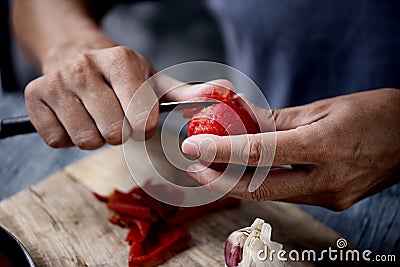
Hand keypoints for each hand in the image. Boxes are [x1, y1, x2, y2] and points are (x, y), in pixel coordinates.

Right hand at [26, 45, 228, 149]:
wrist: (76, 54)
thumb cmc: (122, 77)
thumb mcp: (155, 82)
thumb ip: (188, 94)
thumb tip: (225, 93)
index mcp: (122, 60)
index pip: (141, 116)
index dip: (144, 125)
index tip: (141, 118)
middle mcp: (85, 66)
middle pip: (112, 132)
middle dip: (119, 132)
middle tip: (115, 116)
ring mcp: (55, 81)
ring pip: (85, 139)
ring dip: (95, 135)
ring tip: (95, 115)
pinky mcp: (34, 98)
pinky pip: (58, 141)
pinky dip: (69, 137)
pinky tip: (75, 116)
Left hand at [182, 88, 399, 209]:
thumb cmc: (374, 114)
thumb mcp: (324, 108)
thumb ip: (278, 119)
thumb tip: (242, 117)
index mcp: (324, 146)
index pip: (259, 153)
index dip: (221, 151)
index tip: (194, 147)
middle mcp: (326, 180)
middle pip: (260, 188)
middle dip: (221, 181)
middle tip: (196, 169)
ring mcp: (331, 197)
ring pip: (272, 194)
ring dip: (240, 183)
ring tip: (215, 168)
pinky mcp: (333, 202)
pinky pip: (289, 194)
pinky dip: (265, 183)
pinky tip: (248, 172)